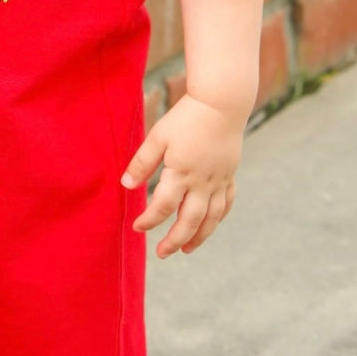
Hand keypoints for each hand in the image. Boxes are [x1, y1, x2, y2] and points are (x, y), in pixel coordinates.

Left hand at [121, 94, 245, 257]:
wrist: (222, 102)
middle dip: (175, 240)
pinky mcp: (230, 174)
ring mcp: (219, 179)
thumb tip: (126, 186)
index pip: (163, 206)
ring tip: (187, 250)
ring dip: (199, 236)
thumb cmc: (186, 117)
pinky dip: (219, 217)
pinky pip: (227, 202)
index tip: (138, 227)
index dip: (149, 220)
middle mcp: (202, 182)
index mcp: (181, 172)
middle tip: (163, 253)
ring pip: (212, 218)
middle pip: (190, 220)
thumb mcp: (158, 136)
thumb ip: (142, 162)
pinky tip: (211, 223)